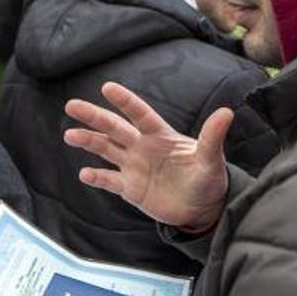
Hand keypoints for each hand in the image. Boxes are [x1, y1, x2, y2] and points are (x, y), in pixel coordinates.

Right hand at [64, 81, 231, 231]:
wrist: (202, 208)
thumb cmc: (208, 178)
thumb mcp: (211, 159)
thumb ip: (212, 137)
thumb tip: (227, 112)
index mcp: (160, 135)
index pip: (140, 114)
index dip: (125, 101)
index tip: (107, 87)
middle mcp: (142, 147)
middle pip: (114, 128)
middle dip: (93, 116)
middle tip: (71, 105)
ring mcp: (134, 167)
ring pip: (106, 150)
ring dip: (88, 141)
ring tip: (69, 135)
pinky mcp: (130, 188)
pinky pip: (110, 181)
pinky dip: (97, 177)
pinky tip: (84, 174)